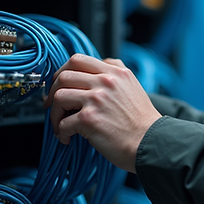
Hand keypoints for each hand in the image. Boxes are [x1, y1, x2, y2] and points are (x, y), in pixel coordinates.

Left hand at [44, 53, 162, 172]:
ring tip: (60, 124)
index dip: (63, 71)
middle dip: (53, 91)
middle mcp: (106, 82)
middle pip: (64, 75)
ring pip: (59, 96)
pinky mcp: (90, 119)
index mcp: (115, 72)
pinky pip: (63, 122)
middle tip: (52, 104)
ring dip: (55, 113)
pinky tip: (68, 138)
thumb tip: (94, 71)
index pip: (78, 59)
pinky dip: (61, 132)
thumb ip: (114, 74)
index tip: (60, 84)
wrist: (151, 143)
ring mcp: (97, 99)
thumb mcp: (133, 87)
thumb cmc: (142, 122)